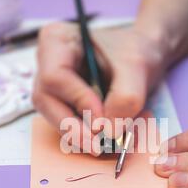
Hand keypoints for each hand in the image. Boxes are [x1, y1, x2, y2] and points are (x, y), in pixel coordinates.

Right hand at [33, 22, 166, 154]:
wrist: (142, 56)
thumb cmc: (135, 51)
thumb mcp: (136, 67)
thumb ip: (125, 98)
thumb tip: (108, 132)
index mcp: (56, 41)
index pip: (55, 77)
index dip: (78, 101)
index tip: (103, 120)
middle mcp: (46, 63)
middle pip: (47, 102)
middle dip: (73, 128)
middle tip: (99, 147)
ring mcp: (51, 86)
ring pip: (55, 118)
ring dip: (80, 136)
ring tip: (108, 144)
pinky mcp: (62, 104)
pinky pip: (66, 125)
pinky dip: (86, 137)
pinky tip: (105, 140)